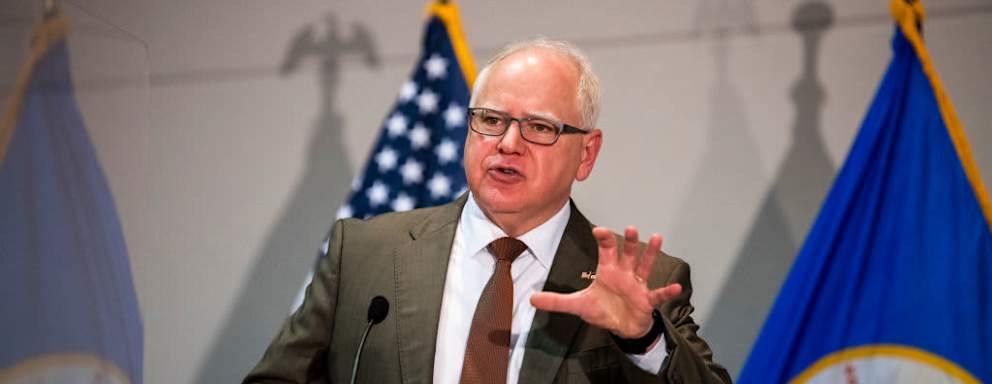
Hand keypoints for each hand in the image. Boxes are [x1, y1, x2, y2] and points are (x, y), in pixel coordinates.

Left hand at [530, 226, 681, 338]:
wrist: (622, 326)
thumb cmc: (603, 309)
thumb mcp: (578, 305)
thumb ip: (556, 301)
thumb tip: (531, 299)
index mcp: (608, 270)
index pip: (606, 250)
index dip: (604, 239)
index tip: (600, 230)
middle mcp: (624, 273)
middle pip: (627, 253)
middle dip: (629, 242)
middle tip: (631, 228)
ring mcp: (637, 285)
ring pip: (644, 266)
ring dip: (650, 254)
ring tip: (657, 237)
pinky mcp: (647, 300)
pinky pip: (658, 294)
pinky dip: (667, 292)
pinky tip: (677, 288)